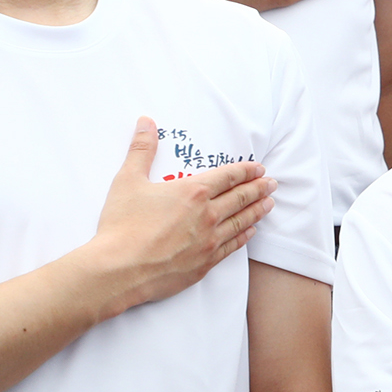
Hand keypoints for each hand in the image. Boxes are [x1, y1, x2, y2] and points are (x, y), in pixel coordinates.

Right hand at [84, 119, 275, 314]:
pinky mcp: (205, 264)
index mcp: (193, 192)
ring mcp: (209, 241)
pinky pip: (232, 247)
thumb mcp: (128, 180)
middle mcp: (207, 215)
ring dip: (257, 211)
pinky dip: (244, 237)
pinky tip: (251, 231)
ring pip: (241, 222)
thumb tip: (146, 122)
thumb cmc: (122, 225)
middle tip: (272, 184)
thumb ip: (142, 149)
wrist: (120, 269)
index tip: (259, 168)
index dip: (246, 171)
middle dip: (258, 188)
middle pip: (241, 198)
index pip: (228, 177)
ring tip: (269, 204)